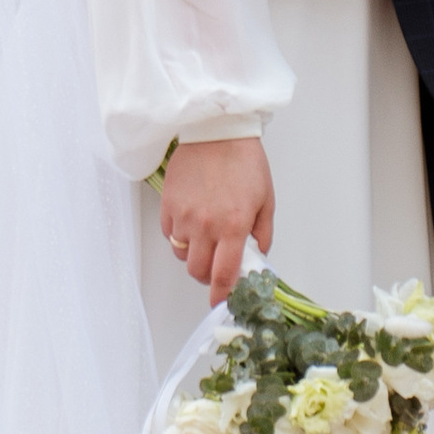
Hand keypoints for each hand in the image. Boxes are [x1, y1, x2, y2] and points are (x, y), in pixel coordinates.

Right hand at [160, 133, 274, 299]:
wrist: (217, 131)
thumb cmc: (245, 162)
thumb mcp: (266, 200)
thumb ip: (262, 234)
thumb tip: (256, 257)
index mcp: (234, 226)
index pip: (224, 275)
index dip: (222, 295)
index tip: (222, 302)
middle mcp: (206, 225)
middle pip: (198, 271)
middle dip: (208, 274)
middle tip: (217, 263)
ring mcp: (183, 216)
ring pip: (182, 254)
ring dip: (193, 253)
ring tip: (205, 235)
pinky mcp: (167, 205)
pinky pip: (170, 234)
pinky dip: (180, 235)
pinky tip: (192, 219)